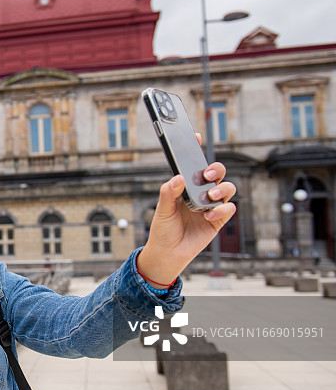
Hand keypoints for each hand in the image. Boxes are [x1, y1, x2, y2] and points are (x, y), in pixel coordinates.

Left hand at [137, 148, 236, 287]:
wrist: (168, 254)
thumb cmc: (163, 230)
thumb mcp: (162, 210)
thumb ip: (168, 193)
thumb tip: (178, 177)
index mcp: (185, 187)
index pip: (192, 165)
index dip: (195, 150)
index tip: (195, 136)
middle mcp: (200, 193)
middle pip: (216, 173)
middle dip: (215, 169)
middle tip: (207, 175)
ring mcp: (211, 206)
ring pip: (227, 188)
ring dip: (221, 189)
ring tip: (209, 197)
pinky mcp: (218, 220)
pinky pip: (228, 209)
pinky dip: (221, 209)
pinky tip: (209, 215)